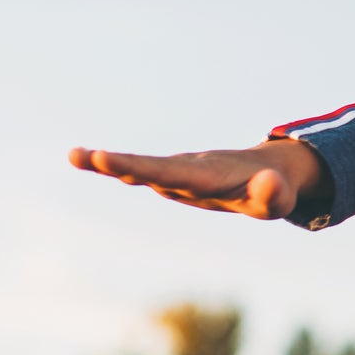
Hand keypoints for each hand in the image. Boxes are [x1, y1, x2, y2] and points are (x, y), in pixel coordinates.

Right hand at [68, 137, 325, 219]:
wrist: (271, 172)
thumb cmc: (274, 191)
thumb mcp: (279, 199)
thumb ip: (272, 194)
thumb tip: (268, 184)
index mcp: (207, 177)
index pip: (170, 174)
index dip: (141, 168)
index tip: (108, 158)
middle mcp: (188, 170)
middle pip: (149, 167)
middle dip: (118, 163)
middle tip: (80, 154)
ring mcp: (179, 174)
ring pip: (142, 167)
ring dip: (110, 163)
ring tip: (75, 154)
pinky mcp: (174, 178)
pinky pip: (144, 172)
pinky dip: (120, 167)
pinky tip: (93, 161)